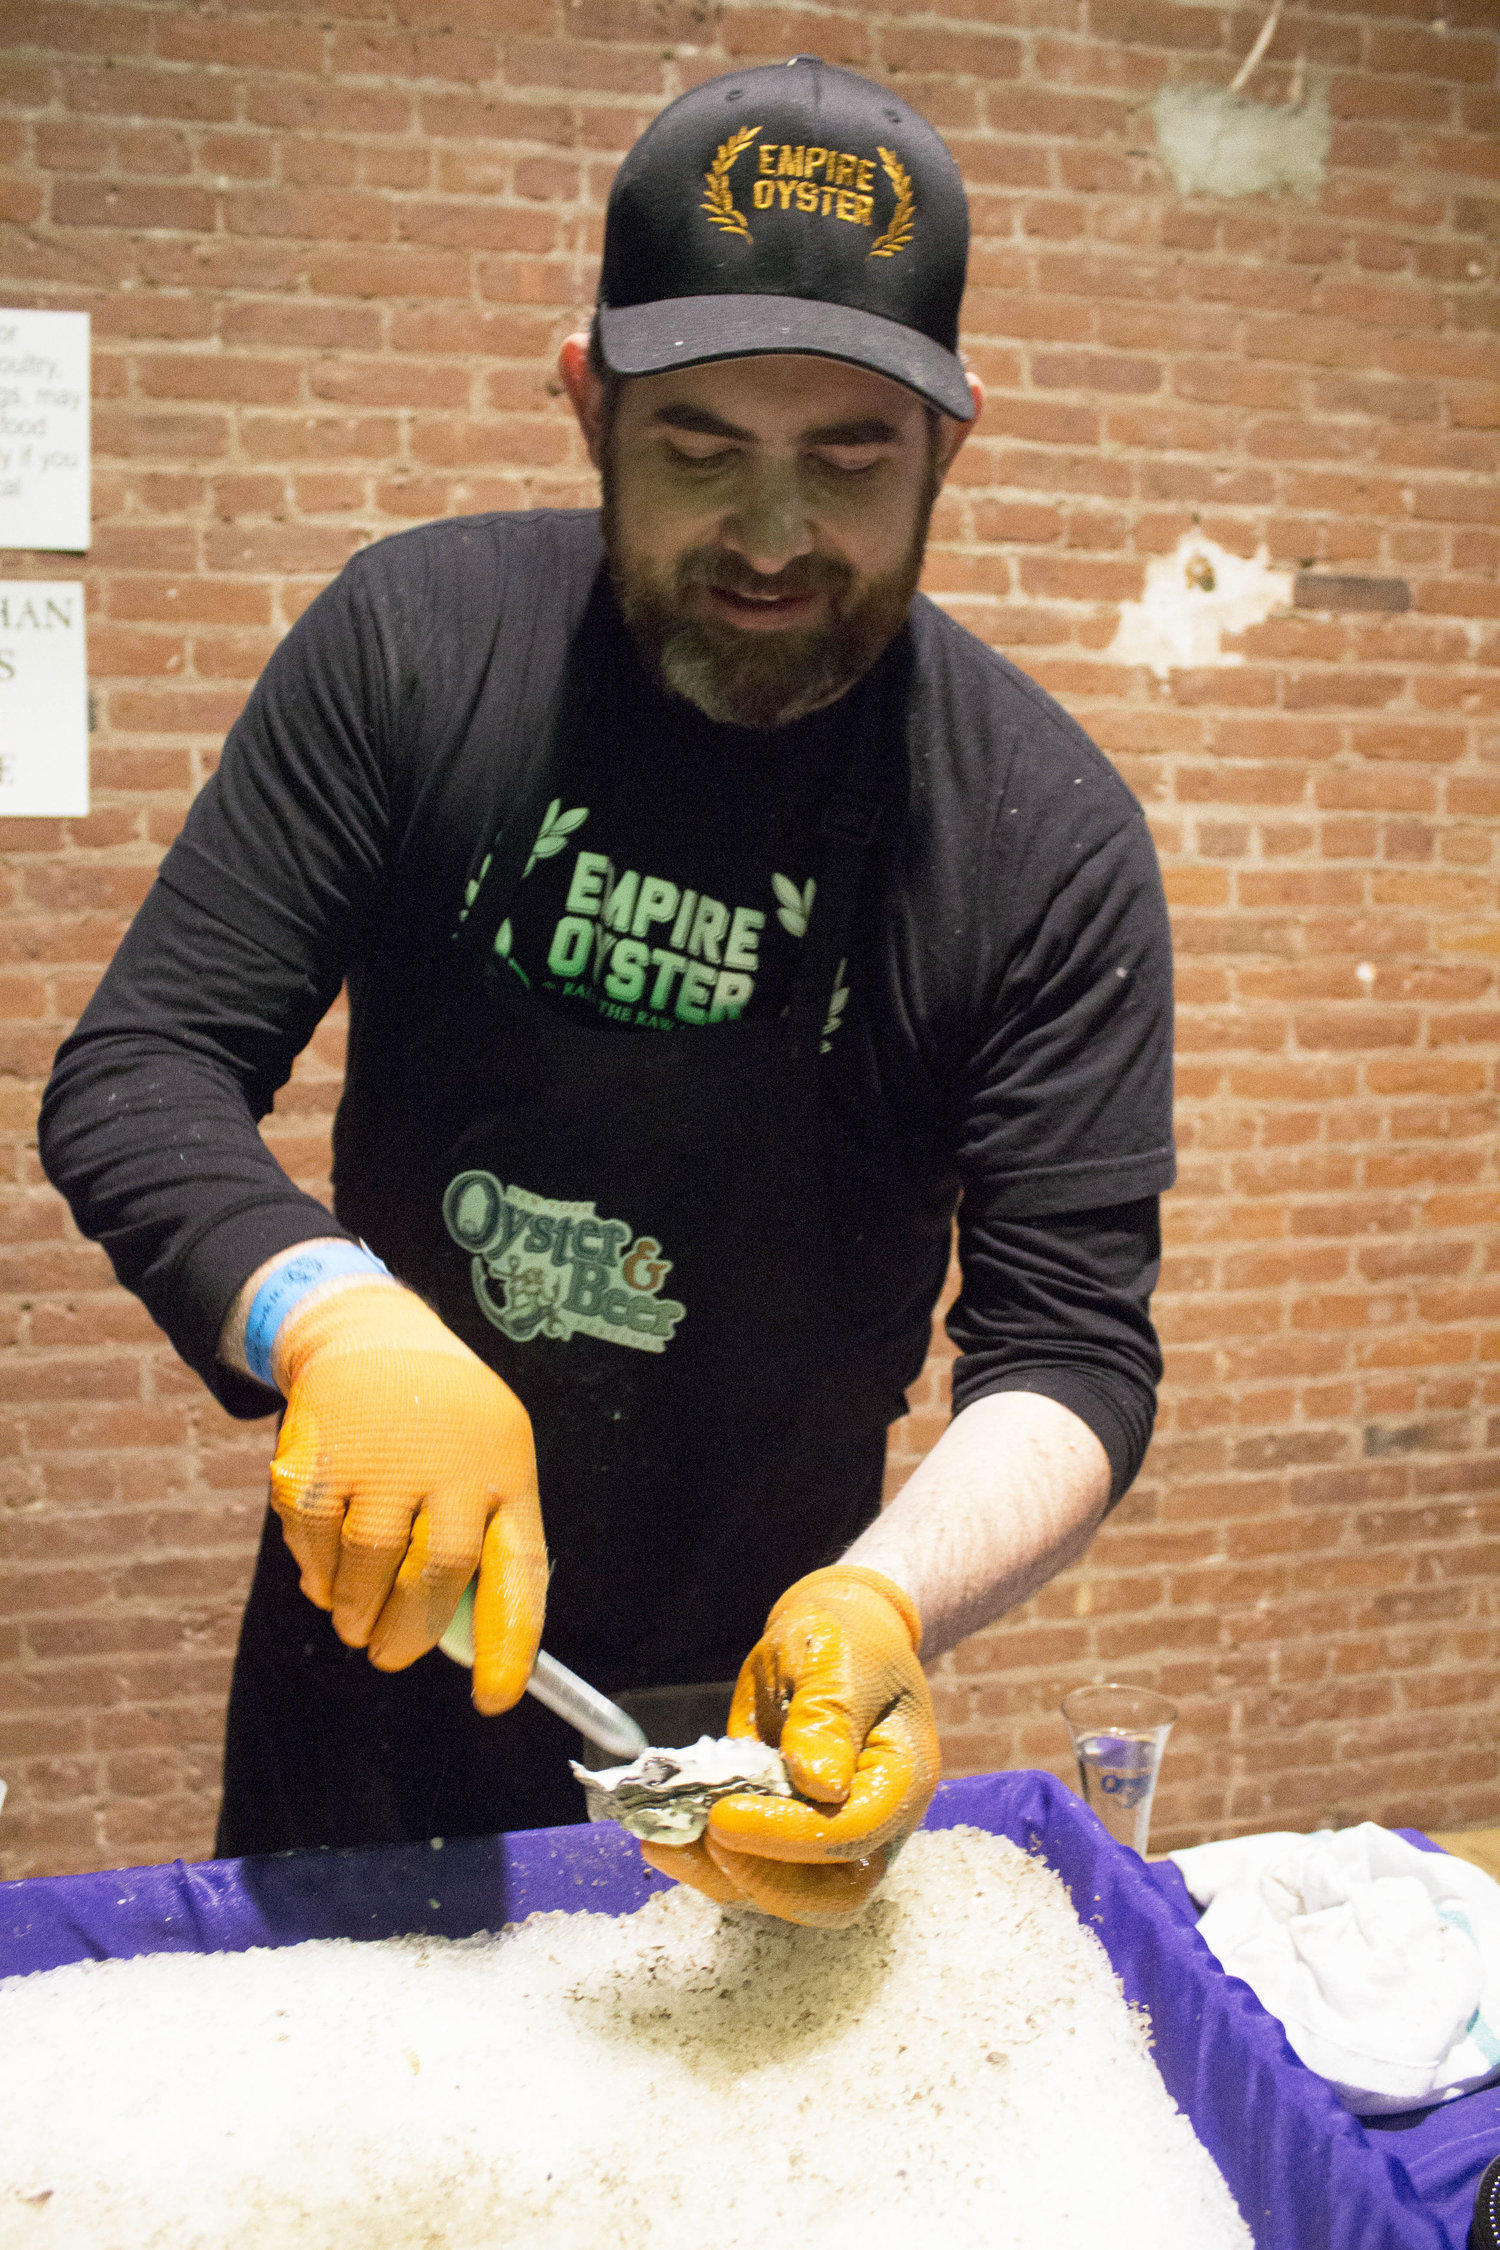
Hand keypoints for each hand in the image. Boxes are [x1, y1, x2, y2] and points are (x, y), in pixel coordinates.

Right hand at [267, 1281, 545, 1713]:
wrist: (373, 1335)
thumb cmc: (445, 1425)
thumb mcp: (488, 1461)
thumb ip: (481, 1545)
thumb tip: (466, 1647)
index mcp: (505, 1468)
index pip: (517, 1570)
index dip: (509, 1644)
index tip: (495, 1700)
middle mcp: (447, 1460)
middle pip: (434, 1579)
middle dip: (409, 1634)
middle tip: (390, 1656)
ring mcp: (377, 1458)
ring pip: (365, 1570)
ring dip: (358, 1611)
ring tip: (357, 1619)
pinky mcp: (315, 1458)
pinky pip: (313, 1544)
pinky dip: (318, 1573)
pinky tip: (326, 1575)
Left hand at [640, 1565, 938, 1927]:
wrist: (836, 1638)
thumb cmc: (844, 1640)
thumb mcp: (832, 1658)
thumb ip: (827, 1717)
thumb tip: (819, 1784)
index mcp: (900, 1776)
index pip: (857, 1832)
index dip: (792, 1837)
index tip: (726, 1818)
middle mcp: (877, 1823)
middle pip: (836, 1895)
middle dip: (766, 1878)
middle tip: (708, 1835)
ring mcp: (836, 1839)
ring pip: (789, 1896)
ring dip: (725, 1878)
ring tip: (666, 1841)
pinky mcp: (794, 1839)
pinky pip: (757, 1873)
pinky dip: (710, 1867)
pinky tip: (666, 1840)